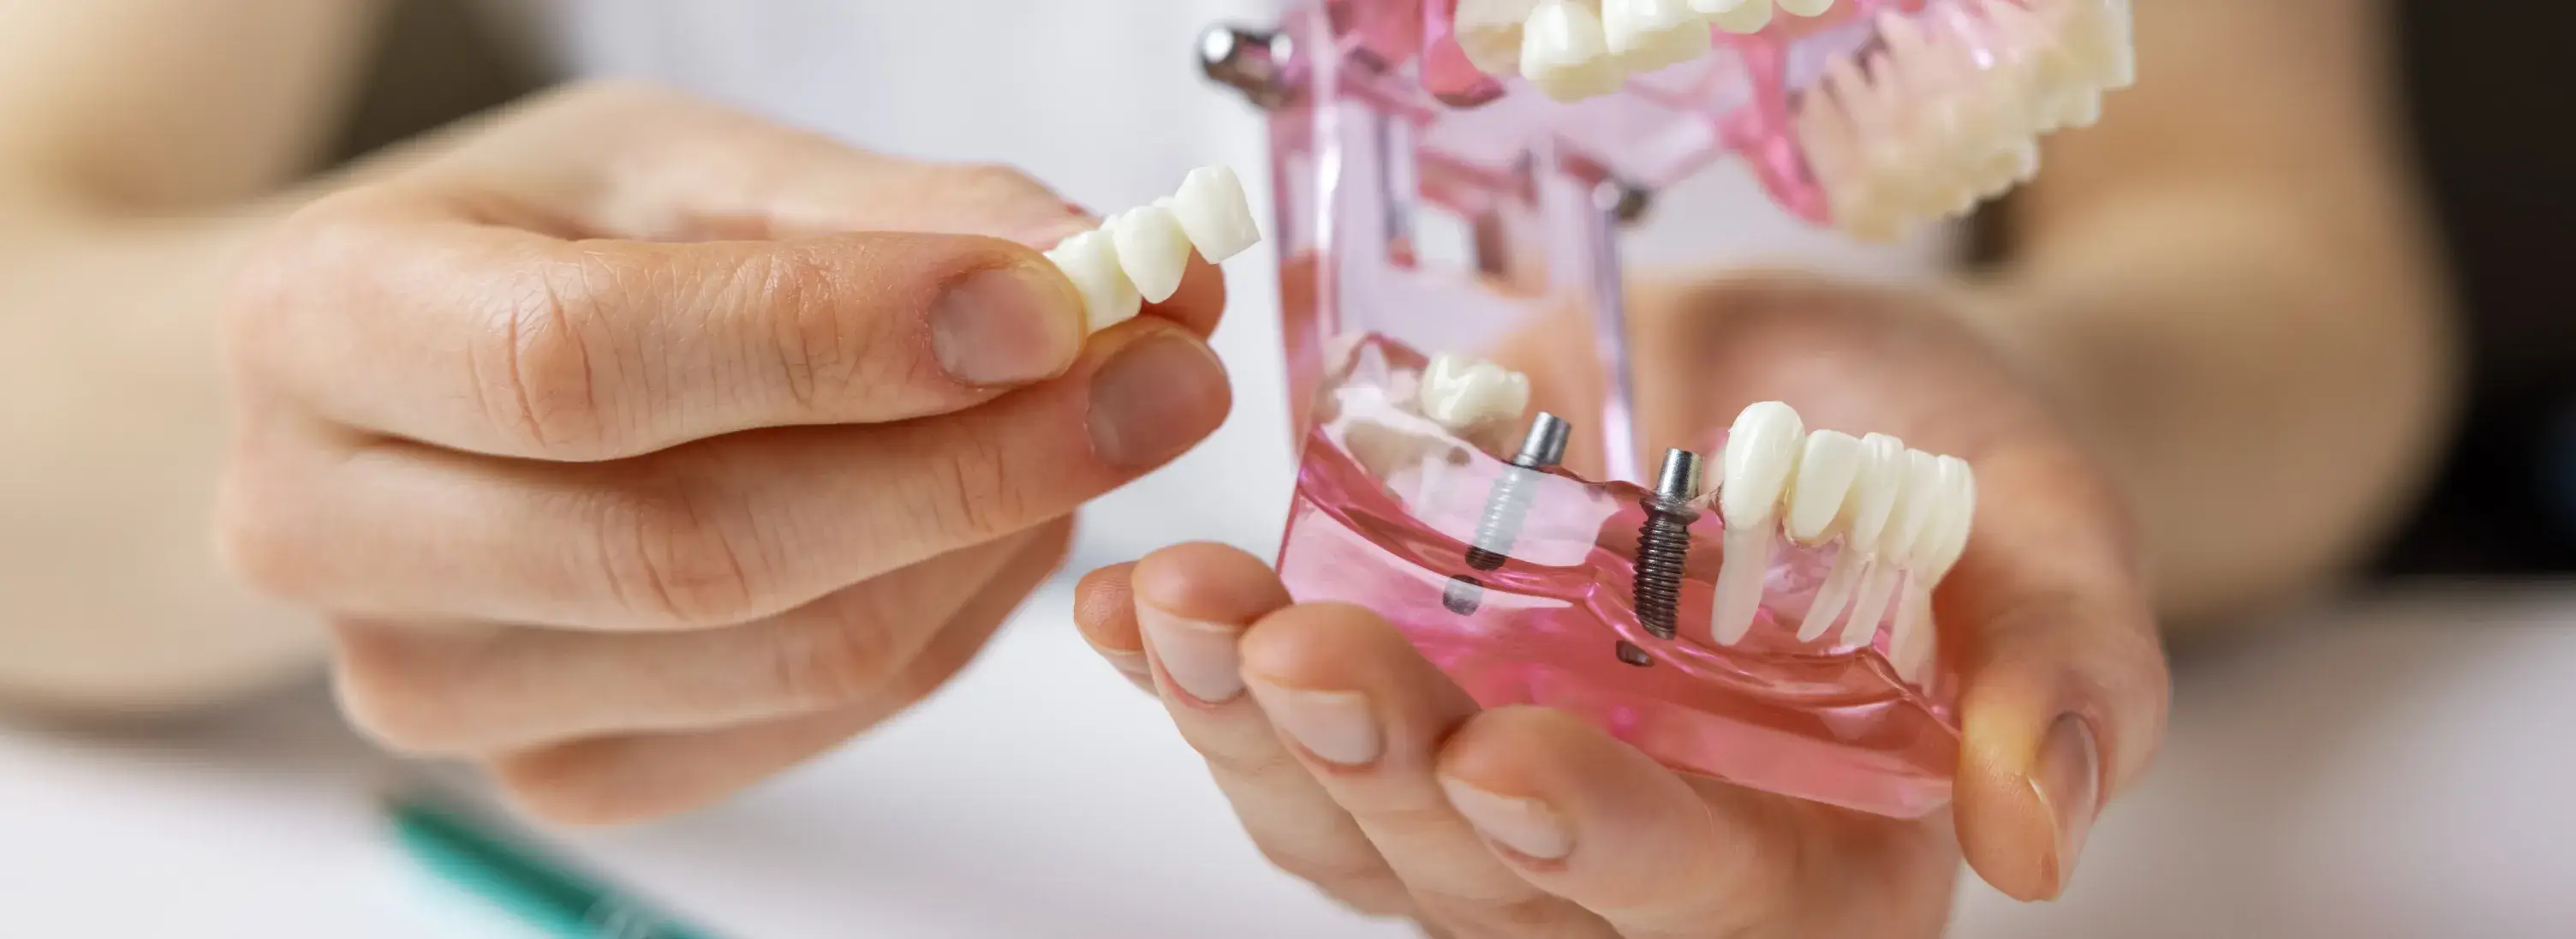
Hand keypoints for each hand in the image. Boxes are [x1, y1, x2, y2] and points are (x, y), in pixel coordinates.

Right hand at [216, 81, 1234, 822]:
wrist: (413, 385)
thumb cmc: (540, 247)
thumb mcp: (685, 167)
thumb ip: (885, 216)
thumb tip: (1100, 267)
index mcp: (323, 324)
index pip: (587, 362)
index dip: (842, 342)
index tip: (1057, 302)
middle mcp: (332, 533)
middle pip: (698, 545)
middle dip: (979, 461)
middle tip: (1170, 375)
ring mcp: (435, 689)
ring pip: (783, 652)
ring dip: (989, 540)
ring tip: (1097, 423)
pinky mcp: (550, 776)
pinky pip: (807, 724)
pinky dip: (947, 617)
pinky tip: (998, 519)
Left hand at [1073, 272, 2168, 935]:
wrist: (1830, 386)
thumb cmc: (1959, 467)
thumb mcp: (2051, 532)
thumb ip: (2065, 671)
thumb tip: (2041, 834)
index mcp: (1809, 869)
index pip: (1700, 898)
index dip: (1602, 843)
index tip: (1506, 760)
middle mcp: (1635, 867)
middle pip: (1482, 876)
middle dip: (1378, 767)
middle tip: (1297, 650)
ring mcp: (1500, 796)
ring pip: (1352, 824)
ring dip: (1249, 728)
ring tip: (1183, 611)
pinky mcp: (1407, 713)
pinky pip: (1282, 735)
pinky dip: (1198, 674)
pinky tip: (1137, 609)